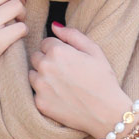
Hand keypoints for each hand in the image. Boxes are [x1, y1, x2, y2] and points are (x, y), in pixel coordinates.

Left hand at [27, 23, 131, 137]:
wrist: (106, 113)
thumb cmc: (103, 80)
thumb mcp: (94, 51)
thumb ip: (72, 35)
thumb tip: (54, 26)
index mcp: (57, 51)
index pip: (46, 43)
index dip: (59, 50)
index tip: (70, 60)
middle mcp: (45, 67)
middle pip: (36, 57)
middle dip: (47, 61)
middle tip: (65, 73)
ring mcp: (40, 86)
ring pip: (33, 74)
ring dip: (43, 77)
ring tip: (62, 85)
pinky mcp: (39, 103)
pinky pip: (35, 93)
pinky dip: (44, 94)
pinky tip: (60, 97)